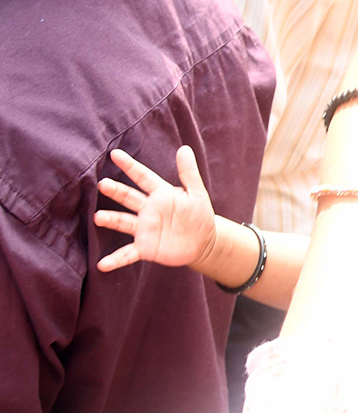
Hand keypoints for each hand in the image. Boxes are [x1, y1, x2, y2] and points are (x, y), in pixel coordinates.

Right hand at [93, 146, 216, 271]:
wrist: (203, 242)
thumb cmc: (200, 215)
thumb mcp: (197, 193)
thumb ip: (189, 172)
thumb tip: (184, 148)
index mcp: (160, 194)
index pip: (143, 177)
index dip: (130, 166)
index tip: (115, 154)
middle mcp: (148, 210)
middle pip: (129, 197)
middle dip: (116, 191)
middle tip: (103, 184)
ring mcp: (144, 229)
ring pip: (124, 222)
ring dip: (111, 220)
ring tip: (98, 217)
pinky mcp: (145, 248)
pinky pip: (127, 254)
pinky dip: (115, 259)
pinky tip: (102, 264)